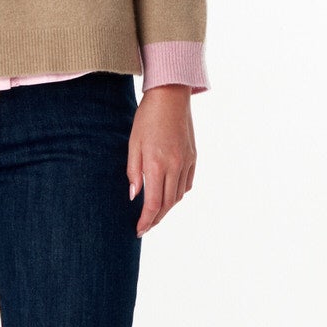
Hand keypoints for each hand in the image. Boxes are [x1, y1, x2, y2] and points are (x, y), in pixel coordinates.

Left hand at [127, 84, 195, 235]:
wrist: (170, 97)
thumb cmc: (147, 118)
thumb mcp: (133, 144)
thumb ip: (133, 172)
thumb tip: (134, 196)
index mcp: (157, 164)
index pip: (153, 204)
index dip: (146, 220)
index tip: (138, 230)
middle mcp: (175, 166)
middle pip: (167, 204)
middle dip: (156, 219)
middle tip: (145, 226)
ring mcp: (187, 162)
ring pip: (178, 196)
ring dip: (167, 208)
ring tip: (155, 214)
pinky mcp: (193, 157)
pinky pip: (187, 184)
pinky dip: (178, 194)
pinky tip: (169, 196)